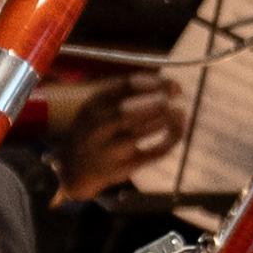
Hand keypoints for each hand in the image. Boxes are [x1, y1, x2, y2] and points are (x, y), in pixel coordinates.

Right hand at [50, 72, 186, 202]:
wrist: (73, 169)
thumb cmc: (92, 131)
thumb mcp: (96, 108)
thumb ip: (123, 94)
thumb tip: (164, 83)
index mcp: (93, 106)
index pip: (124, 88)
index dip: (153, 83)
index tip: (172, 84)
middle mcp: (98, 128)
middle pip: (130, 110)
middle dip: (158, 101)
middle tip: (177, 96)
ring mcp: (110, 150)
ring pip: (142, 132)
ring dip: (166, 119)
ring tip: (179, 111)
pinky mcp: (124, 168)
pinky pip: (152, 153)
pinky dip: (169, 140)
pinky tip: (177, 130)